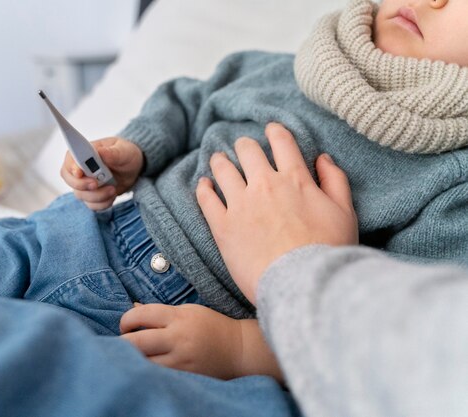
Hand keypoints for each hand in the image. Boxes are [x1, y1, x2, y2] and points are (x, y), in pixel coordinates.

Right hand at [61, 137, 143, 209]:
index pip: (70, 159)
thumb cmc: (125, 155)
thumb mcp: (123, 151)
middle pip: (70, 180)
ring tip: (113, 188)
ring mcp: (85, 183)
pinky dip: (103, 203)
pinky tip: (112, 195)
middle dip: (82, 185)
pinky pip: (91, 205)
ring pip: (81, 195)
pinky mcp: (92, 196)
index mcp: (85, 152)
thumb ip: (112, 152)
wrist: (133, 170)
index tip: (79, 173)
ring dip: (98, 195)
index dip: (72, 167)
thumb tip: (100, 152)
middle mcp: (81, 168)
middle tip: (96, 184)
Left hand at [120, 303, 282, 380]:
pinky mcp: (185, 377)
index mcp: (179, 317)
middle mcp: (179, 338)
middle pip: (136, 342)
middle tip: (122, 343)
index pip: (142, 314)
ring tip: (132, 356)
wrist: (239, 350)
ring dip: (132, 360)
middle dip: (122, 342)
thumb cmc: (211, 327)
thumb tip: (133, 308)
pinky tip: (146, 368)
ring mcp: (181, 360)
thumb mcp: (187, 311)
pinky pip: (157, 376)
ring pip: (143, 363)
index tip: (125, 325)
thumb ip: (160, 312)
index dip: (127, 319)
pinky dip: (147, 371)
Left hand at [196, 123, 357, 303]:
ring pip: (223, 169)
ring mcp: (240, 204)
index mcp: (295, 178)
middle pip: (248, 150)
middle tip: (243, 147)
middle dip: (245, 145)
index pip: (282, 142)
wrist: (301, 283)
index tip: (271, 130)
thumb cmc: (328, 251)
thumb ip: (335, 180)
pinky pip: (206, 198)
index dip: (275, 131)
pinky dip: (203, 188)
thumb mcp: (345, 212)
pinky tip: (203, 184)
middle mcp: (264, 184)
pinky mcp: (222, 225)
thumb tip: (322, 158)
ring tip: (218, 160)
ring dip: (220, 161)